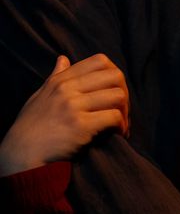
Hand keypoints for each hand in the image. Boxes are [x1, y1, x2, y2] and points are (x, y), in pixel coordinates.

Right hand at [0, 53, 129, 175]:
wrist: (19, 155)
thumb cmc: (30, 127)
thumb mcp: (39, 95)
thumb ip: (55, 76)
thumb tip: (63, 58)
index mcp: (61, 80)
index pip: (100, 61)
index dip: (114, 74)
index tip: (114, 91)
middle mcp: (68, 89)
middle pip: (115, 76)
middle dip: (125, 92)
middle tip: (122, 109)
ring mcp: (74, 107)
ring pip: (117, 96)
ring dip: (126, 111)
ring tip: (122, 124)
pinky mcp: (80, 126)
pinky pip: (113, 117)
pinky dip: (121, 125)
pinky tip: (118, 134)